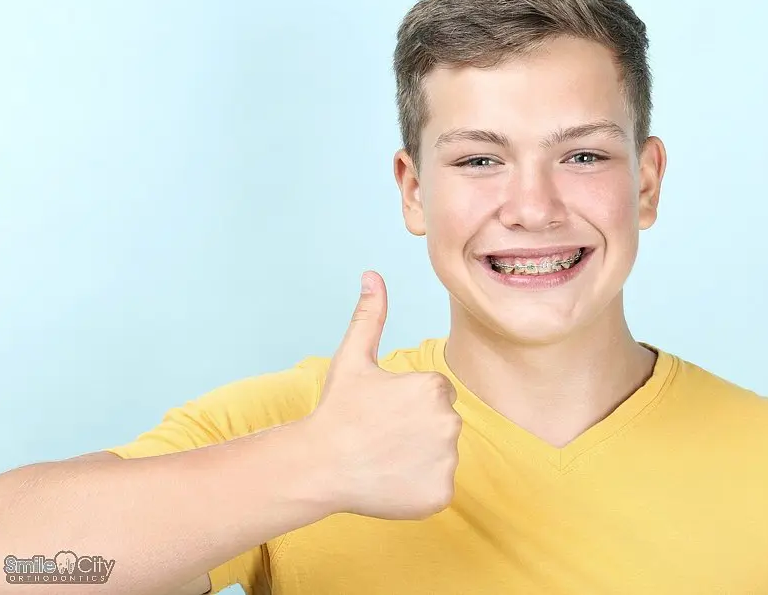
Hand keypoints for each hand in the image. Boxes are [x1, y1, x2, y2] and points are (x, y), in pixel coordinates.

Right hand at [303, 271, 461, 519]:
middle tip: (382, 436)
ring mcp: (446, 461)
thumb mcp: (352, 358)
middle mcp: (449, 422)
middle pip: (442, 424)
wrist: (318, 466)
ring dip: (419, 458)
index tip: (382, 413)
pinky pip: (438, 487)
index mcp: (434, 387)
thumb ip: (370, 315)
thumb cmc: (337, 410)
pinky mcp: (442, 494)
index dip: (408, 404)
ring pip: (441, 455)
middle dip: (417, 430)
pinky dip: (418, 487)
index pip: (436, 395)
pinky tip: (391, 480)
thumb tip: (372, 274)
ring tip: (384, 458)